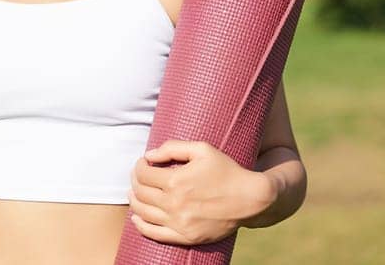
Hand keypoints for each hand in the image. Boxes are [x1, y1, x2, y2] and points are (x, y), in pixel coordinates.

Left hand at [128, 140, 276, 245]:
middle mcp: (174, 203)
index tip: (143, 163)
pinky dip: (141, 226)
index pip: (143, 174)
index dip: (139, 166)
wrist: (250, 199)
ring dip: (134, 201)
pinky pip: (154, 234)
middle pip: (140, 193)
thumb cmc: (227, 170)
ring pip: (143, 213)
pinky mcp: (185, 236)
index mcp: (176, 181)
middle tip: (138, 176)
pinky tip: (137, 218)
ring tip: (135, 193)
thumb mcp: (203, 149)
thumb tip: (149, 155)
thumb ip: (173, 147)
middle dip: (135, 181)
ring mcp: (179, 222)